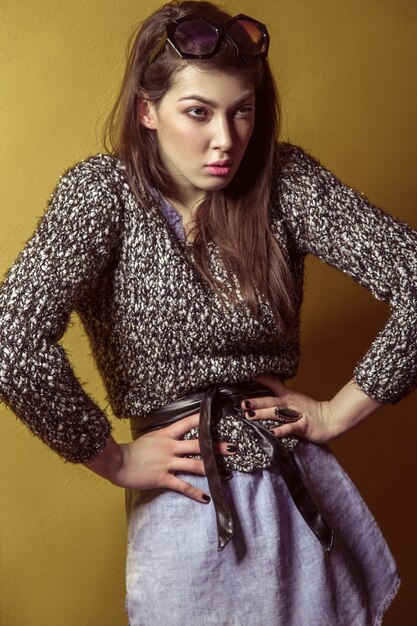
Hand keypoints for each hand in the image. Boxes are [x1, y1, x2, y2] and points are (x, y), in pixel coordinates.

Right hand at [85, 413, 235, 503]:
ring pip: (194, 465)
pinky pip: (182, 485)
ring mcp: (167, 462)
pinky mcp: (163, 477)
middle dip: (216, 447)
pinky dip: (195, 492)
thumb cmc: (133, 450)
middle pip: (198, 444)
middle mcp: (170, 446)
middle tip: (233, 447)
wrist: (117, 463)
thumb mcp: (151, 437)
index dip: (203, 419)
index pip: (188, 422)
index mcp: (166, 434)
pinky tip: (205, 497)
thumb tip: (177, 435)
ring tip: (225, 472)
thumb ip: (165, 436)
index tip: (217, 416)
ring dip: (211, 469)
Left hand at [241, 374, 346, 443]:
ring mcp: (296, 414)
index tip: (250, 374)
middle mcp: (291, 404)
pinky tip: (272, 432)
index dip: (262, 379)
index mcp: (289, 396)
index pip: (274, 384)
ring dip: (263, 413)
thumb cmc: (312, 413)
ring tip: (249, 415)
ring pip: (277, 413)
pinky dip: (281, 430)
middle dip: (256, 401)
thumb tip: (264, 400)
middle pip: (271, 400)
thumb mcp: (296, 401)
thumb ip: (281, 399)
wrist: (333, 419)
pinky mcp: (303, 426)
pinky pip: (291, 428)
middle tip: (242, 403)